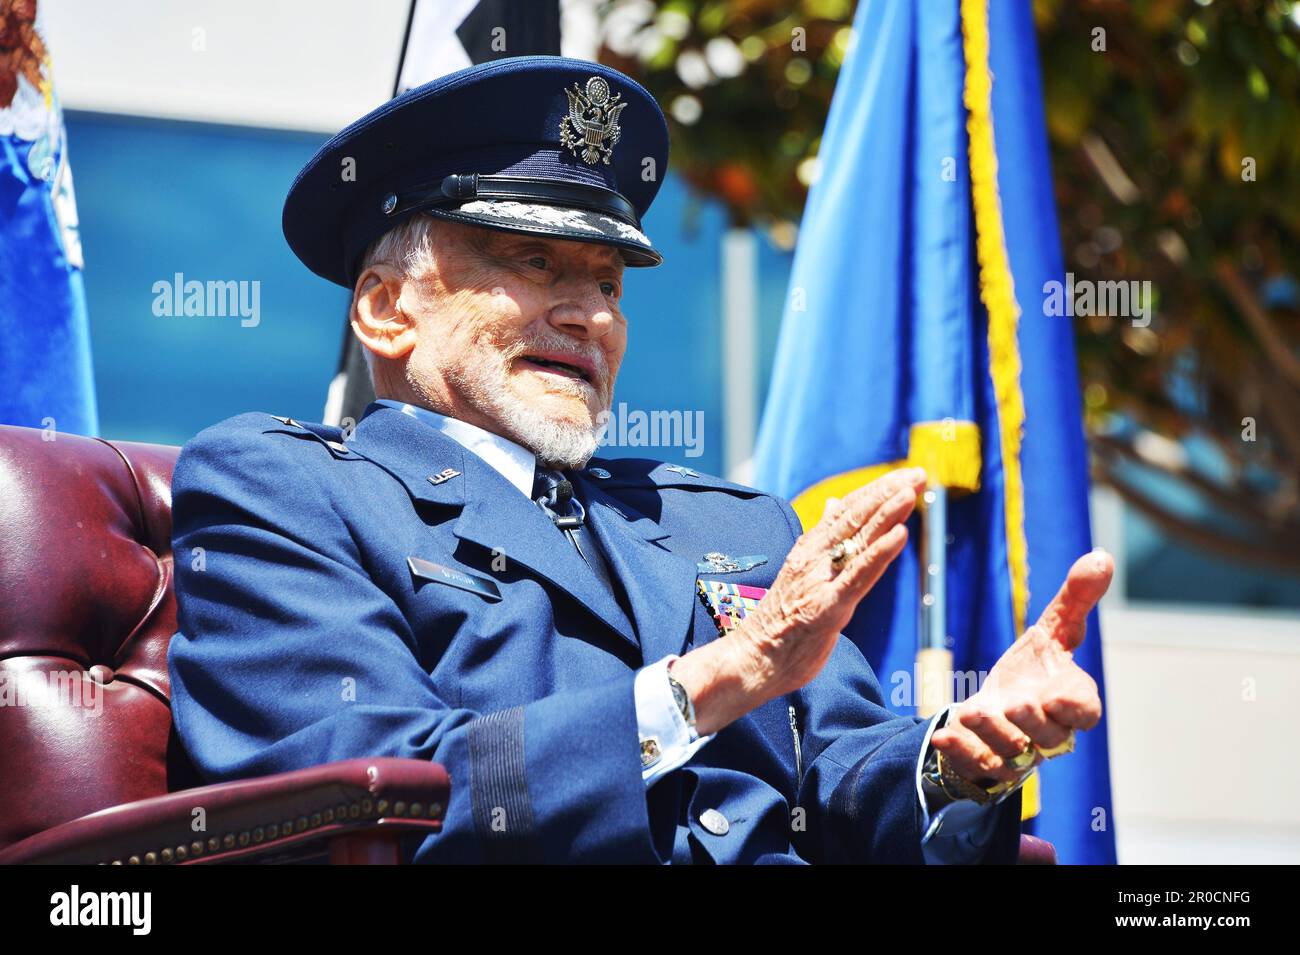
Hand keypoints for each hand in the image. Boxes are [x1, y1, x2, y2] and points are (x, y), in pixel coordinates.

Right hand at [736, 466, 929, 699]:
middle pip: (854, 518)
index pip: (845, 510)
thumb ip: (821, 540)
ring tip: (911, 492)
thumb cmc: (779, 622)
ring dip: (887, 514)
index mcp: (809, 550)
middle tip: (917, 474)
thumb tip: (833, 505)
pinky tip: (900, 535)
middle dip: (888, 493)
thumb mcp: (801, 573)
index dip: (875, 491)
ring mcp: (820, 582)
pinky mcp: (827, 608)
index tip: (903, 475)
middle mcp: (814, 559)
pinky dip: (880, 554)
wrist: (752, 659)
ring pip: (858, 541)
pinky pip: (857, 576)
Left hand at [930, 549, 1112, 786]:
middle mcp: (1046, 732)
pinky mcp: (984, 762)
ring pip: (1011, 755)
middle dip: (1033, 723)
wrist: (997, 705)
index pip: (1085, 713)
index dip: (1076, 707)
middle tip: (1014, 704)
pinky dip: (960, 754)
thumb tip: (1101, 555)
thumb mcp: (1052, 631)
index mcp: (1068, 701)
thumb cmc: (1034, 670)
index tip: (1061, 695)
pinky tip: (942, 736)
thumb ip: (1075, 599)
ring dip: (992, 735)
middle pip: (1050, 739)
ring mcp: (1016, 751)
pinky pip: (976, 768)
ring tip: (972, 712)